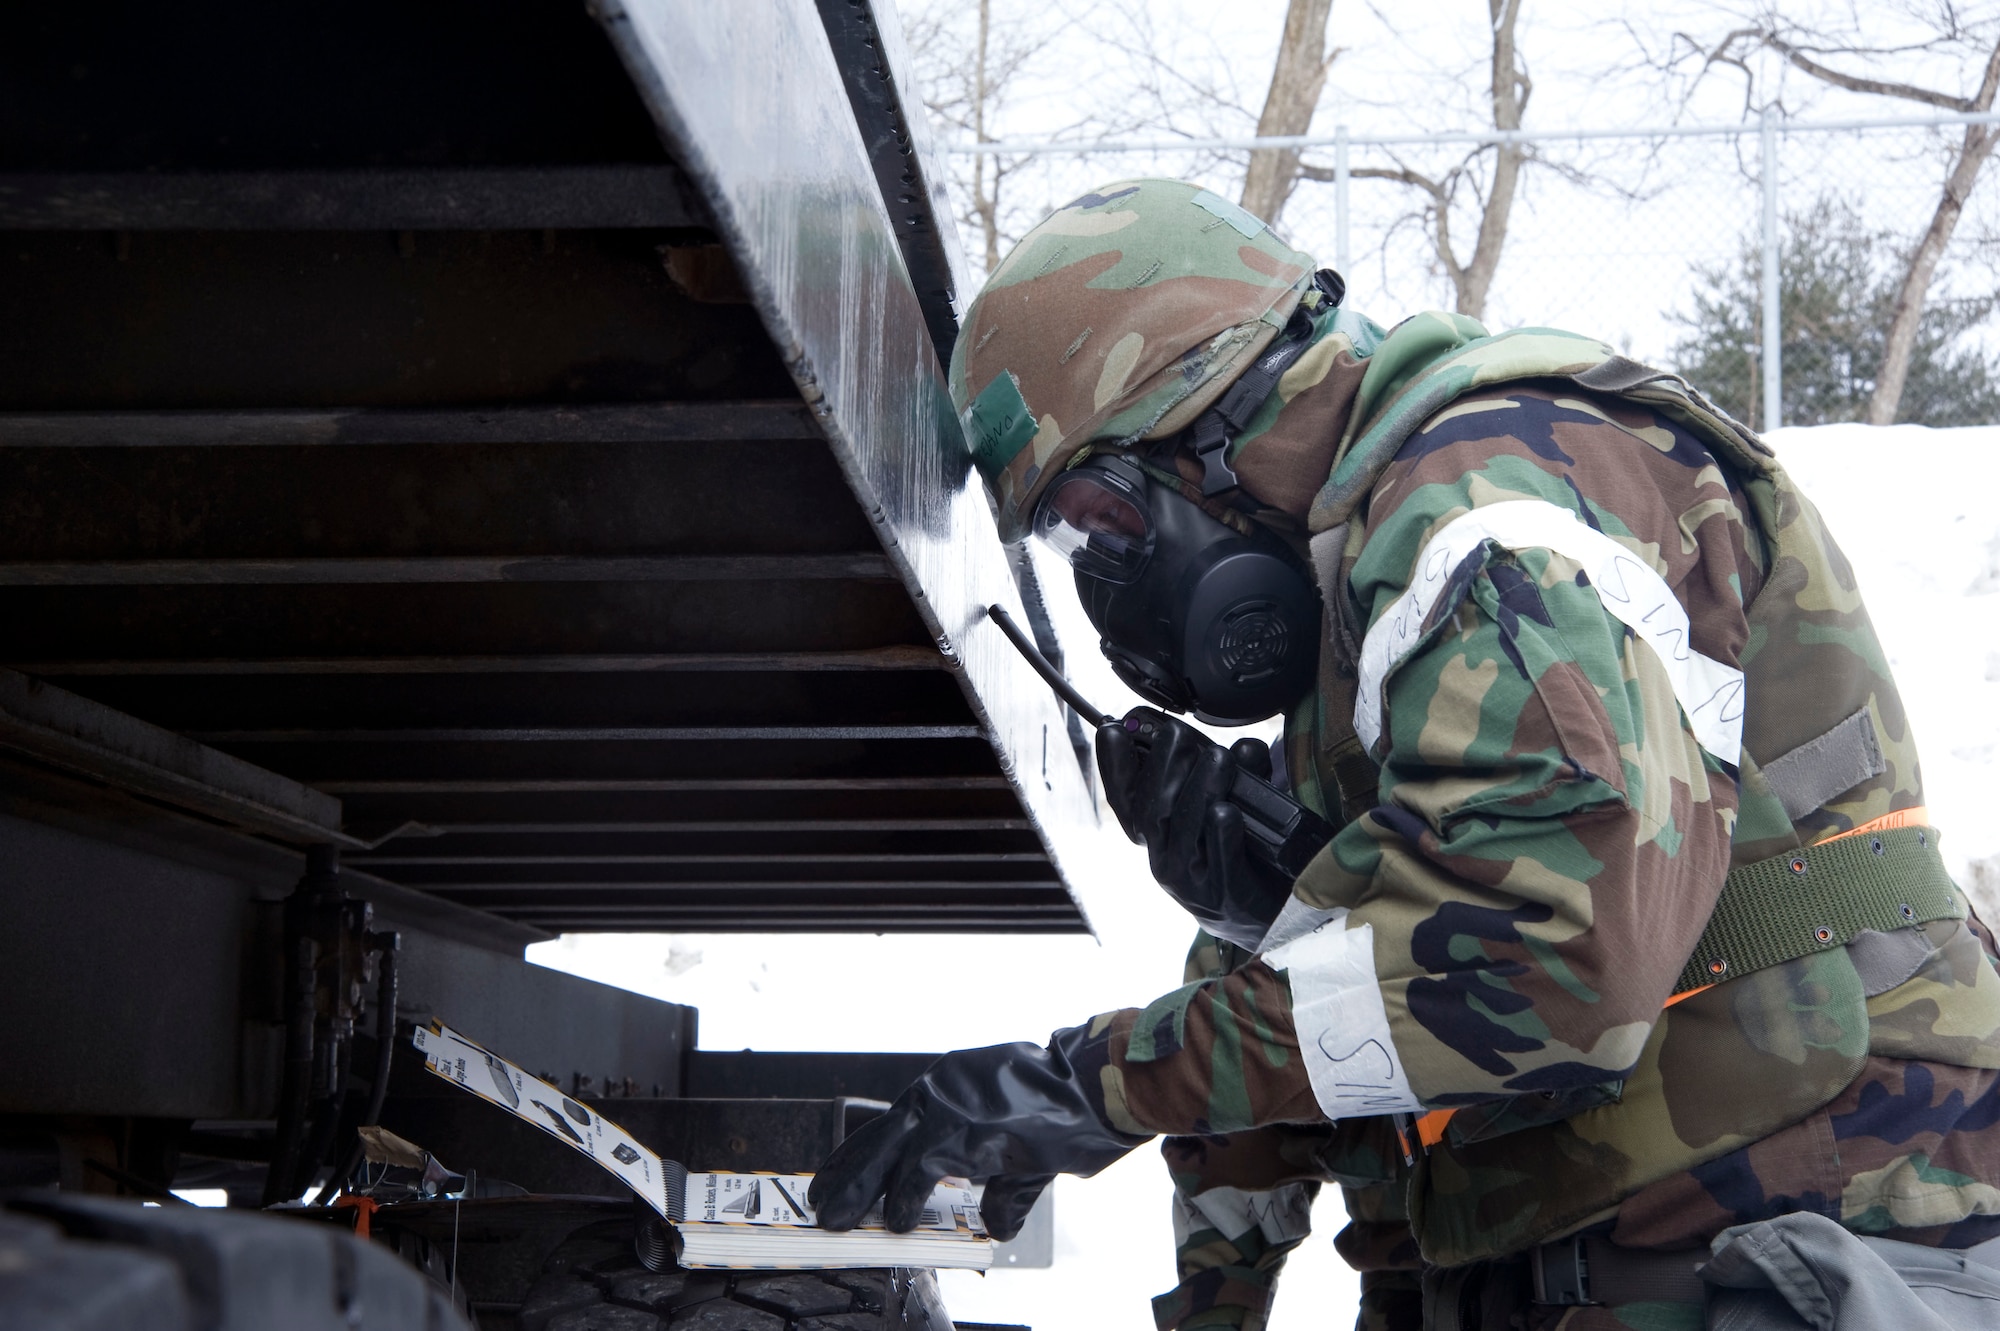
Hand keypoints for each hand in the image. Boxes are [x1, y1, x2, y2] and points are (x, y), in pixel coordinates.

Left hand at [807, 1028, 1144, 1241]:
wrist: (1094, 1086)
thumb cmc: (1066, 1110)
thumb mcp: (1025, 1148)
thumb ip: (1004, 1188)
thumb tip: (996, 1226)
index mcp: (950, 1086)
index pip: (892, 1122)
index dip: (863, 1152)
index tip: (840, 1173)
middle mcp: (941, 1089)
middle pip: (879, 1135)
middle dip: (848, 1172)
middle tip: (821, 1200)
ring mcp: (950, 1105)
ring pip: (888, 1149)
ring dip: (861, 1187)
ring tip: (839, 1218)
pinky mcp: (966, 1127)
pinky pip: (922, 1166)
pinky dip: (905, 1195)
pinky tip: (896, 1220)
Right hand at [1096, 709, 1295, 949]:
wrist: (1265, 919)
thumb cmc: (1243, 855)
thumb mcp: (1234, 805)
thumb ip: (1239, 774)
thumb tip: (1245, 745)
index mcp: (1158, 837)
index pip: (1125, 800)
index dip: (1113, 765)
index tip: (1112, 729)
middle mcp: (1165, 859)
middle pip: (1151, 810)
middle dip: (1160, 766)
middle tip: (1176, 733)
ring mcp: (1192, 882)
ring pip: (1184, 831)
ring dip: (1198, 789)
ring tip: (1218, 758)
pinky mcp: (1226, 897)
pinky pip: (1222, 863)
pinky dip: (1223, 835)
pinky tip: (1227, 811)